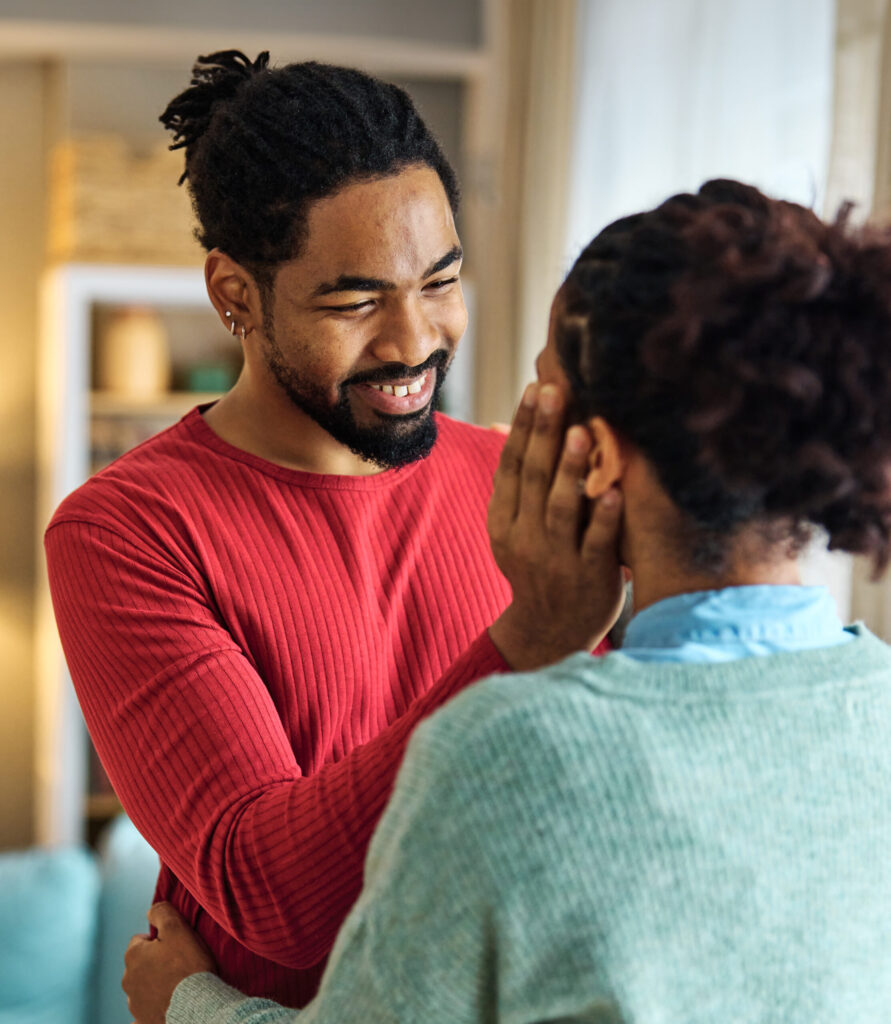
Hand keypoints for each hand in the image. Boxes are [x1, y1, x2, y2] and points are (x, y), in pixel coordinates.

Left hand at [123, 902, 216, 1023]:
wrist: (197, 1006)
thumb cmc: (188, 965)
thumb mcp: (177, 928)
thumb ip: (161, 912)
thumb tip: (151, 910)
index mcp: (133, 956)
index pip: (140, 939)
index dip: (159, 940)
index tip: (176, 946)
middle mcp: (128, 980)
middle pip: (140, 964)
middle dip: (155, 962)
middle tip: (179, 964)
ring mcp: (134, 1004)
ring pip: (143, 987)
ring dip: (155, 984)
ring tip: (178, 984)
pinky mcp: (143, 1021)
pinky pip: (144, 1013)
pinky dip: (153, 1008)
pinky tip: (165, 1005)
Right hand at [488, 382, 624, 670]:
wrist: (550, 632)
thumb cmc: (538, 567)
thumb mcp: (514, 528)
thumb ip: (515, 483)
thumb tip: (502, 425)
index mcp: (504, 522)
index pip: (511, 466)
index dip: (523, 427)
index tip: (536, 388)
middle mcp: (525, 537)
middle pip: (534, 478)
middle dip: (544, 432)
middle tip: (556, 390)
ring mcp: (556, 558)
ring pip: (561, 508)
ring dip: (572, 469)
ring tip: (582, 432)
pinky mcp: (589, 576)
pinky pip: (596, 542)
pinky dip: (605, 516)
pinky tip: (617, 489)